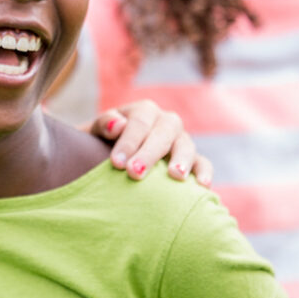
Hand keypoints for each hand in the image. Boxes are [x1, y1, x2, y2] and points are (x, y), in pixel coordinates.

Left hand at [88, 100, 212, 185]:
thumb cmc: (101, 144)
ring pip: (186, 145)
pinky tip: (202, 186)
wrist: (108, 155)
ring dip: (181, 160)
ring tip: (175, 176)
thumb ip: (102, 124)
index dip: (128, 141)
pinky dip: (204, 172)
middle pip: (164, 132)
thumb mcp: (94, 131)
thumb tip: (118, 125)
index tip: (116, 163)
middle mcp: (166, 122)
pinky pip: (202, 163)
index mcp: (143, 111)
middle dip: (149, 153)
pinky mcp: (192, 160)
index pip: (139, 122)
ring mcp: (181, 140)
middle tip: (135, 173)